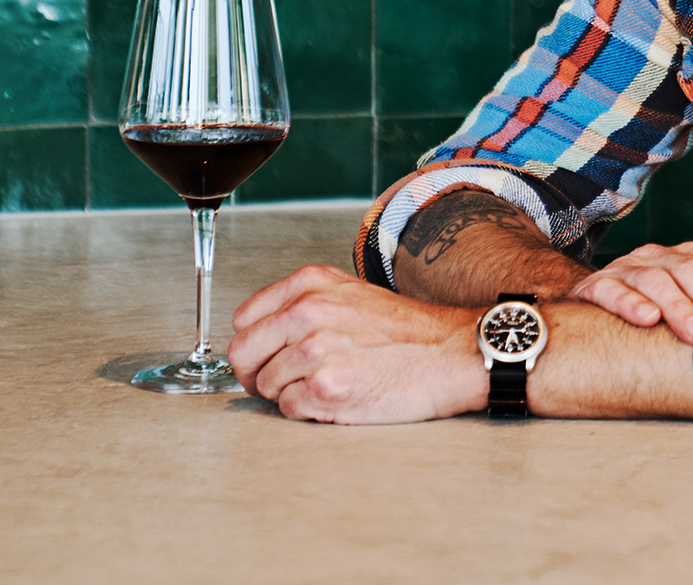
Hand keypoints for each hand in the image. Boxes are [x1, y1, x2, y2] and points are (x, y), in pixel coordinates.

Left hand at [228, 265, 482, 423]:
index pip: (243, 319)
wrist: (449, 354)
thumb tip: (260, 335)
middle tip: (280, 382)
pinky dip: (307, 410)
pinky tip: (337, 397)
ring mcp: (315, 350)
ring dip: (288, 393)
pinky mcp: (327, 388)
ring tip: (325, 385)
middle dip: (256, 374)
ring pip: (265, 385)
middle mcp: (307, 311)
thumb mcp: (350, 294)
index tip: (266, 356)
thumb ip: (302, 305)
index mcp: (309, 283)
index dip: (254, 344)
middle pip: (242, 353)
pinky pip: (288, 408)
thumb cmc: (405, 331)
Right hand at [566, 241, 692, 344]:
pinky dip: (630, 303)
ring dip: (680, 306)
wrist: (591, 315)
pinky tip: (647, 319)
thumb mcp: (692, 313)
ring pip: (657, 279)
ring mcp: (629, 269)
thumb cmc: (657, 319)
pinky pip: (612, 289)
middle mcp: (663, 258)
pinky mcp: (596, 286)